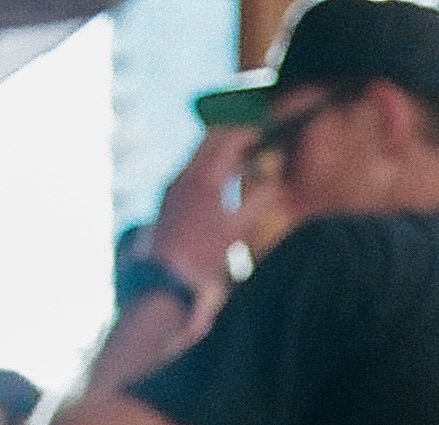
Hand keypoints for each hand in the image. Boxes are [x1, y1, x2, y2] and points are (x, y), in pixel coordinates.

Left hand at [143, 128, 251, 304]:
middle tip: (252, 141)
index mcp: (204, 179)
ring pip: (198, 153)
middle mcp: (185, 175)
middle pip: (209, 138)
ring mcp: (174, 184)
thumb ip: (258, 203)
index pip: (227, 140)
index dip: (247, 134)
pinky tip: (221, 183)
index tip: (263, 135)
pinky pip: (191, 169)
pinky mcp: (169, 196)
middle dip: (232, 135)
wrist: (165, 276)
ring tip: (241, 162)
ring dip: (220, 151)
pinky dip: (209, 166)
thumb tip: (273, 183)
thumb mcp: (237, 231)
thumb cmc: (203, 256)